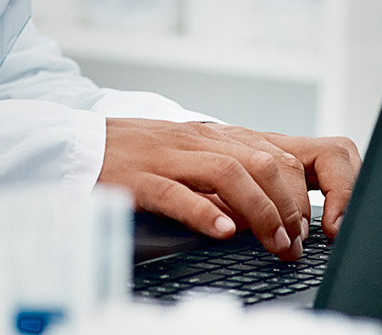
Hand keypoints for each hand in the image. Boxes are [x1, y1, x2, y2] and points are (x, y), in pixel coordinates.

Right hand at [97, 119, 359, 260]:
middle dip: (286, 207)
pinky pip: (176, 193)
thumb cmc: (136, 155)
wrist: (80, 143)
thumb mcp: (187, 155)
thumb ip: (224, 173)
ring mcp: (166, 157)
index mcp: (209, 135)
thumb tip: (265, 212)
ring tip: (272, 244)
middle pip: (259, 162)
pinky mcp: (138, 178)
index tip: (301, 229)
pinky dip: (204, 213)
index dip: (296, 193)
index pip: (273, 153)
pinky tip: (222, 232)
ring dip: (260, 212)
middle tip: (292, 245)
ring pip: (228, 172)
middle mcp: (194, 141)